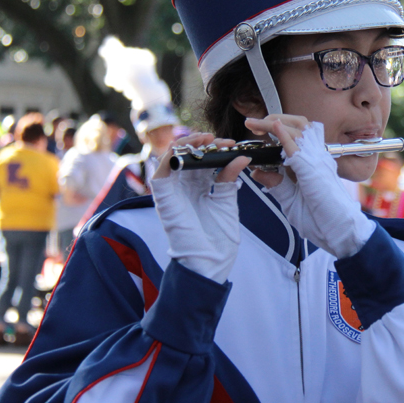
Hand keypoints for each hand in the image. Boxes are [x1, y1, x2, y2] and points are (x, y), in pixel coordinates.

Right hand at [151, 133, 249, 283]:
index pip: (203, 162)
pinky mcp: (163, 199)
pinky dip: (172, 156)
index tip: (234, 145)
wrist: (211, 263)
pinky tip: (188, 148)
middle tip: (223, 141)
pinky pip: (161, 171)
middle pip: (189, 157)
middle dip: (205, 145)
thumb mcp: (227, 203)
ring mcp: (172, 193)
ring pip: (172, 159)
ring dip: (188, 145)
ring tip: (207, 139)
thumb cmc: (219, 240)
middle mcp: (183, 189)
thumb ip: (229, 179)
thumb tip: (242, 157)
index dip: (216, 150)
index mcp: (198, 190)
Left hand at [245, 116, 374, 258]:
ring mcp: (318, 162)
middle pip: (299, 125)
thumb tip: (258, 172)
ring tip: (258, 124)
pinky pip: (298, 149)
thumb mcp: (292, 201)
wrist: (341, 232)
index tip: (256, 128)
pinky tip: (274, 127)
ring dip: (276, 124)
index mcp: (313, 162)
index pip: (297, 134)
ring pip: (299, 130)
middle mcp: (317, 158)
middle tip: (253, 124)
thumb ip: (277, 185)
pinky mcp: (314, 171)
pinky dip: (284, 136)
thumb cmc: (321, 220)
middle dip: (274, 120)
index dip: (277, 127)